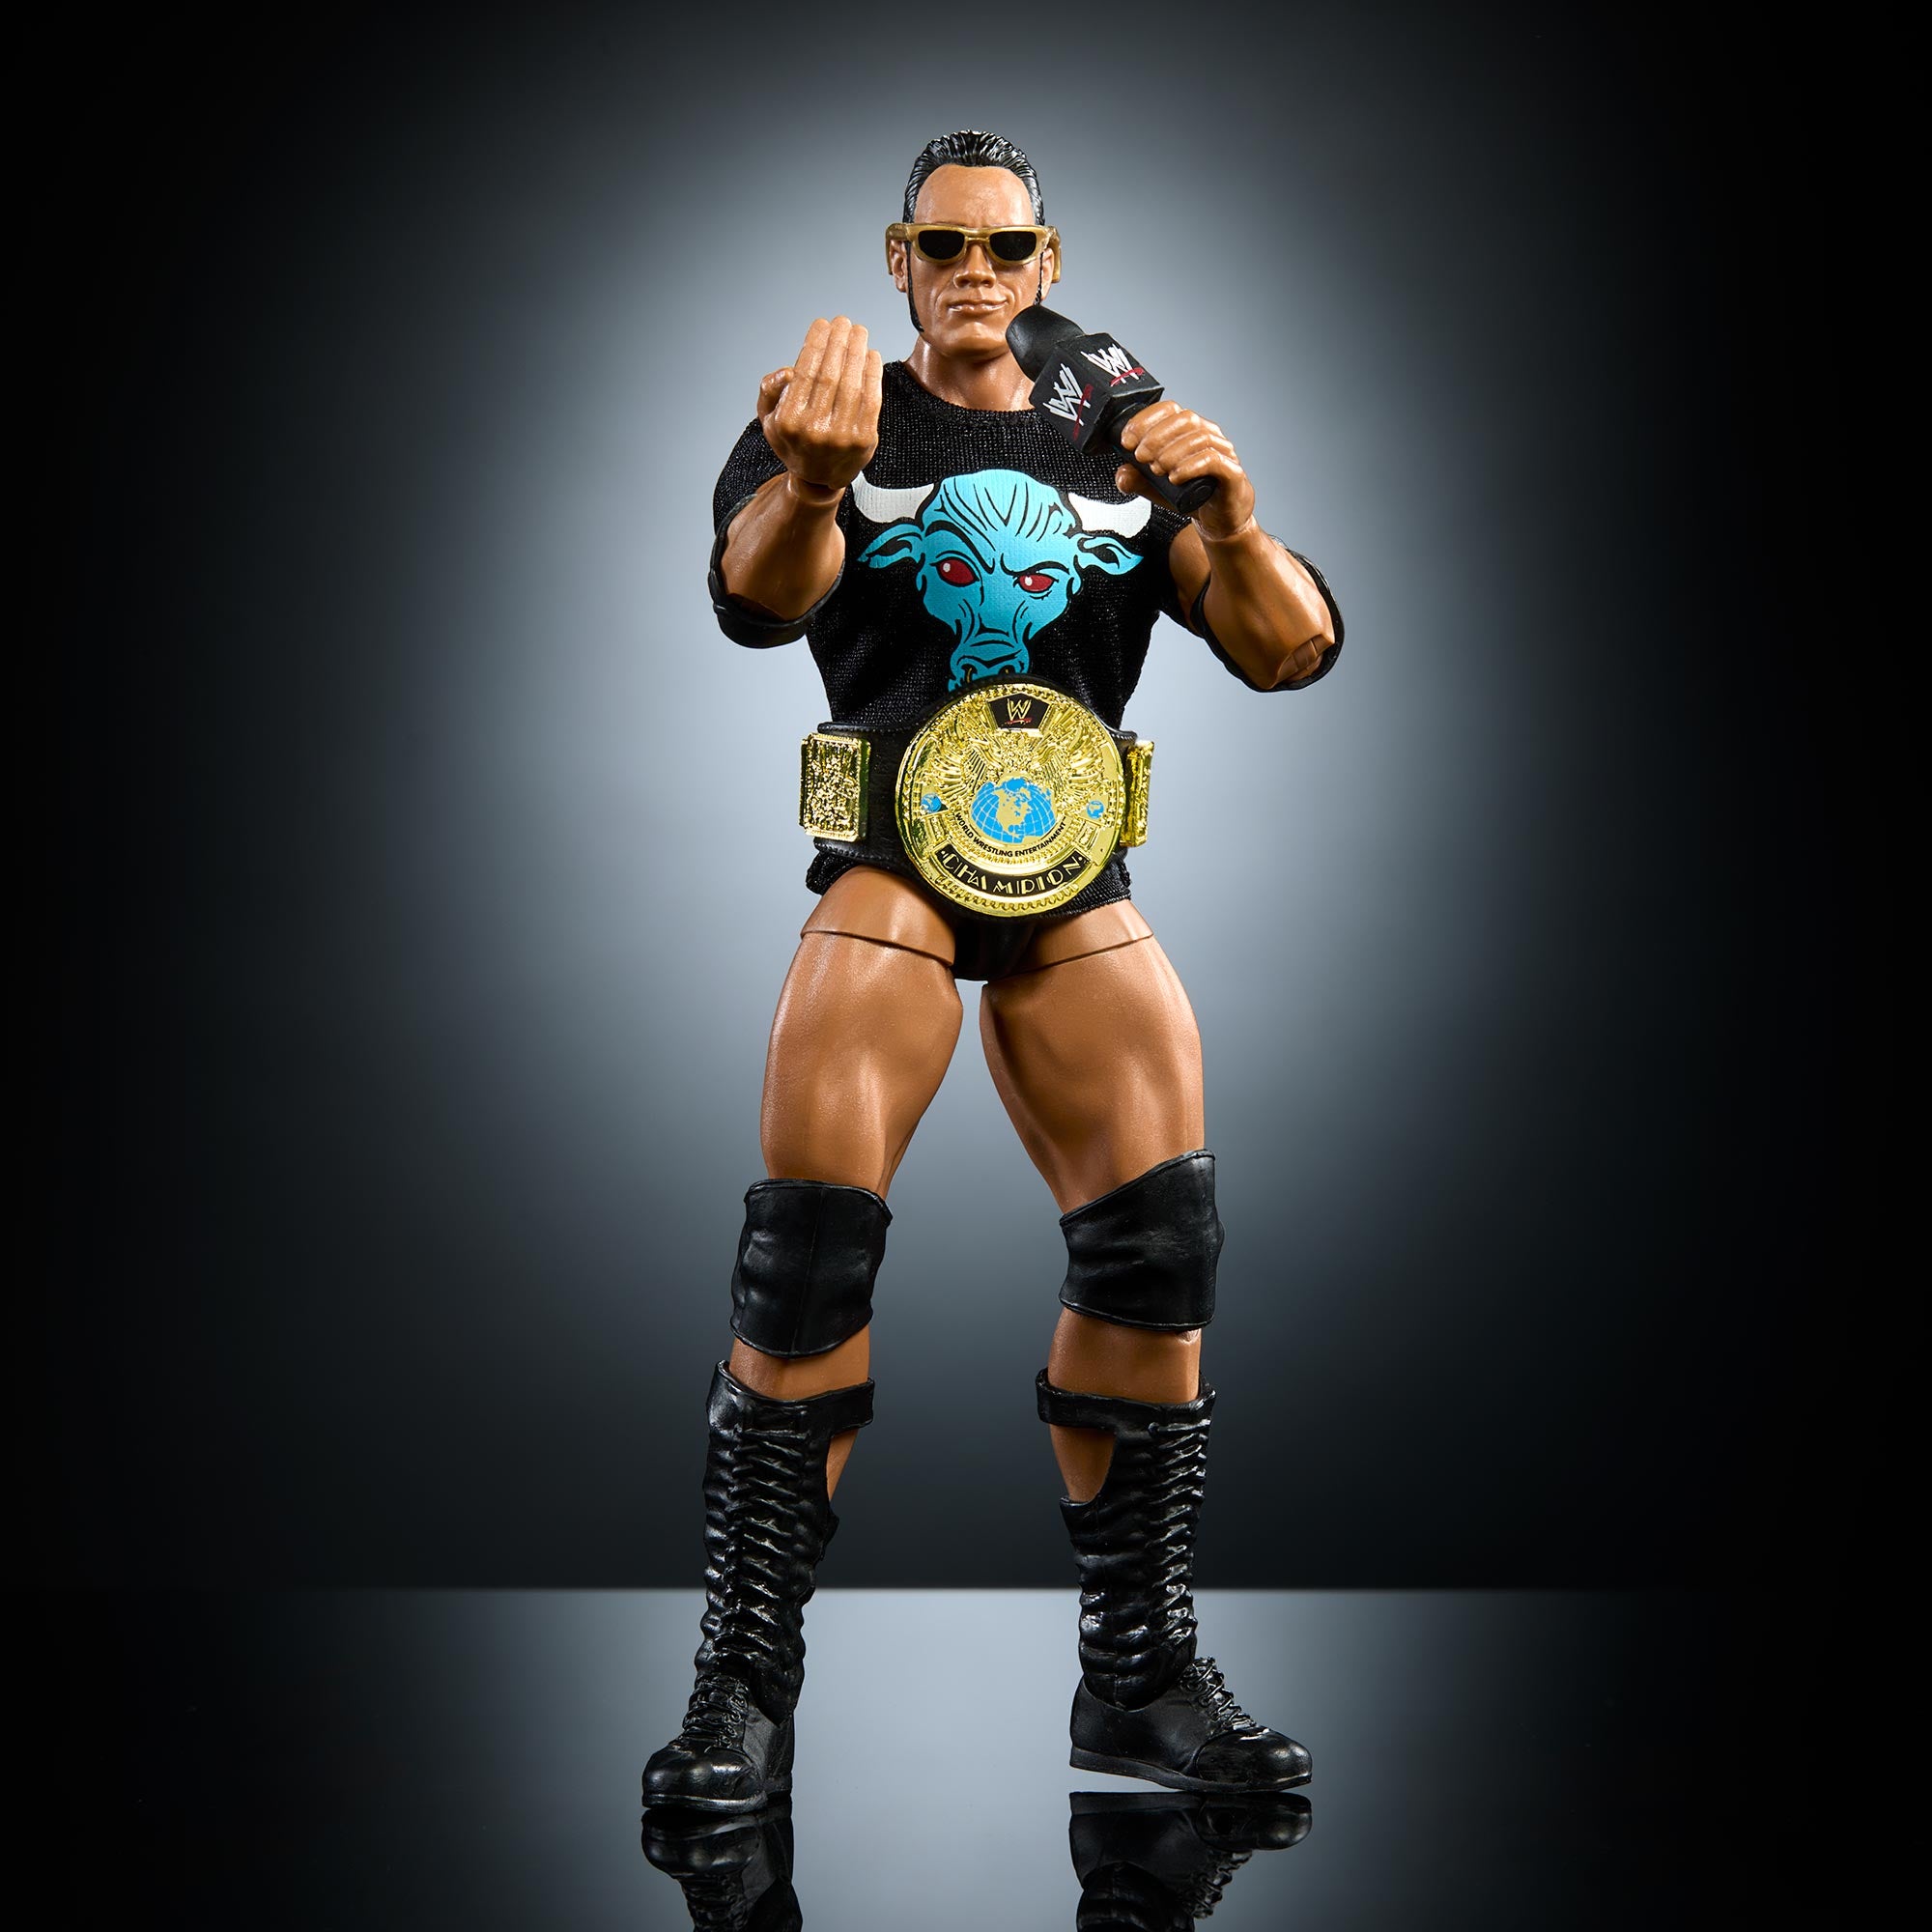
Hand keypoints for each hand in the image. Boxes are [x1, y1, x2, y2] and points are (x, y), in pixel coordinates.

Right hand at [757, 317, 883, 495]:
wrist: (817, 478)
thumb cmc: (794, 441)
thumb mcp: (769, 419)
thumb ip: (770, 391)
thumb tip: (788, 371)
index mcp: (789, 421)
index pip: (806, 372)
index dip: (816, 343)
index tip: (822, 324)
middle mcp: (815, 430)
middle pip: (830, 374)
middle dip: (838, 342)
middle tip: (843, 322)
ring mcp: (842, 436)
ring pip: (852, 384)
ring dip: (857, 352)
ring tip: (858, 332)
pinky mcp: (864, 440)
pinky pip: (871, 399)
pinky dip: (872, 374)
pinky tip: (871, 354)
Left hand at [1116, 401, 1256, 540]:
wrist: (1217, 520)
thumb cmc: (1191, 495)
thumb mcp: (1155, 487)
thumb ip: (1137, 479)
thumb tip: (1122, 474)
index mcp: (1189, 430)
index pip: (1168, 409)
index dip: (1145, 420)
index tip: (1127, 441)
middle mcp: (1208, 434)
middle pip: (1185, 418)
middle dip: (1156, 437)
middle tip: (1141, 457)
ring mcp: (1223, 451)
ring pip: (1199, 437)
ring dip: (1172, 452)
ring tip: (1157, 470)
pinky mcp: (1231, 472)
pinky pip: (1213, 460)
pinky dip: (1190, 466)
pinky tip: (1175, 477)